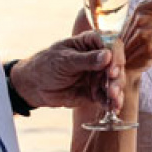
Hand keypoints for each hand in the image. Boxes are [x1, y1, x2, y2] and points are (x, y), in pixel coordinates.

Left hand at [8, 31, 124, 110]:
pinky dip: (111, 103)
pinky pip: (107, 97)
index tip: (112, 71)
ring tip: (114, 101)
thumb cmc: (46, 65)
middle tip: (112, 90)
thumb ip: (86, 60)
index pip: (111, 45)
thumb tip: (107, 56)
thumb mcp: (65, 60)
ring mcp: (98, 75)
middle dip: (117, 78)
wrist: (35, 86)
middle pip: (116, 65)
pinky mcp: (95, 92)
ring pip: (114, 82)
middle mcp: (99, 58)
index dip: (116, 57)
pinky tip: (113, 108)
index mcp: (91, 43)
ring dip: (116, 91)